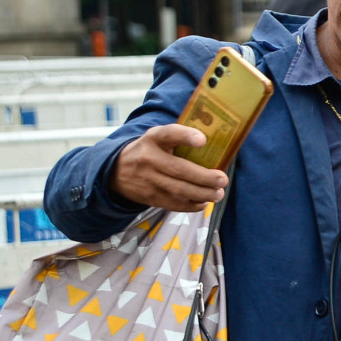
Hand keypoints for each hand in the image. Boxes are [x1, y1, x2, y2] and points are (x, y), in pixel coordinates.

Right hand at [110, 123, 227, 211]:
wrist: (117, 171)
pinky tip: (205, 202)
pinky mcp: (150, 197)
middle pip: (178, 170)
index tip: (203, 140)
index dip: (185, 136)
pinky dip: (192, 205)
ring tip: (219, 194)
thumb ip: (179, 138)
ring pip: (178, 190)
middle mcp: (148, 159)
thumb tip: (217, 143)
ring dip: (202, 194)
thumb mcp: (157, 138)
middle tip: (222, 180)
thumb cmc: (149, 151)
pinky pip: (175, 204)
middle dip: (204, 177)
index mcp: (153, 139)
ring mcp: (148, 180)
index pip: (168, 134)